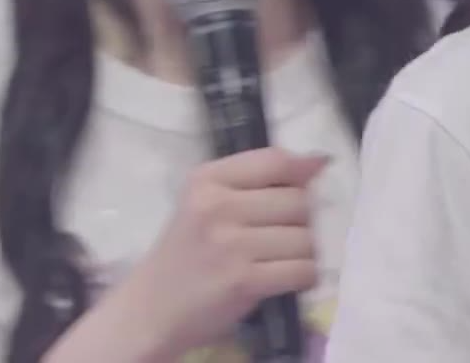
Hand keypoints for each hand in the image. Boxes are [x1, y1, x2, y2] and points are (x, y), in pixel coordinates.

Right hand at [55, 147, 326, 362]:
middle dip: (301, 221)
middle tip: (282, 236)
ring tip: (282, 260)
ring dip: (304, 252)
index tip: (311, 181)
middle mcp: (217, 206)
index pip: (275, 160)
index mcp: (207, 179)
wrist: (151, 310)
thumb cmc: (185, 253)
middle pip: (298, 200)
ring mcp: (230, 244)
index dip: (302, 170)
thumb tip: (318, 161)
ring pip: (305, 238)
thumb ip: (257, 179)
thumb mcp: (206, 202)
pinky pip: (301, 270)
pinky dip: (304, 276)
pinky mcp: (243, 281)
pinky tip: (287, 278)